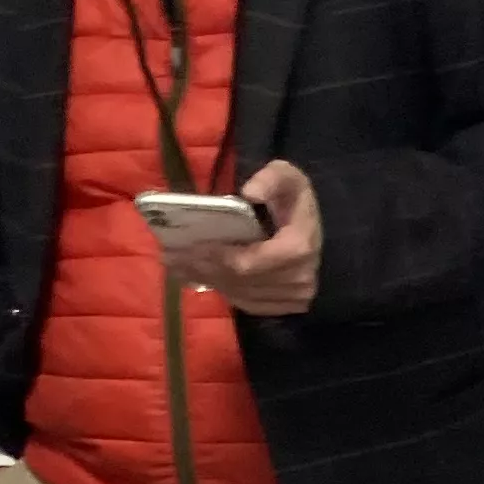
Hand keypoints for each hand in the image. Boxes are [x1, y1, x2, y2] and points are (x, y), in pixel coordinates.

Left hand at [161, 158, 320, 315]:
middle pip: (239, 280)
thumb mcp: (288, 177)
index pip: (249, 263)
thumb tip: (249, 192)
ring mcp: (292, 298)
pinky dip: (219, 289)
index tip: (189, 246)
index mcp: (298, 248)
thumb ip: (272, 178)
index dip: (217, 258)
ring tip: (176, 265)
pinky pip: (245, 302)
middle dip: (202, 267)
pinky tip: (196, 276)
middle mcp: (298, 280)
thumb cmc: (295, 200)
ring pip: (239, 293)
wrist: (312, 230)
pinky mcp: (283, 307)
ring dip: (205, 279)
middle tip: (170, 256)